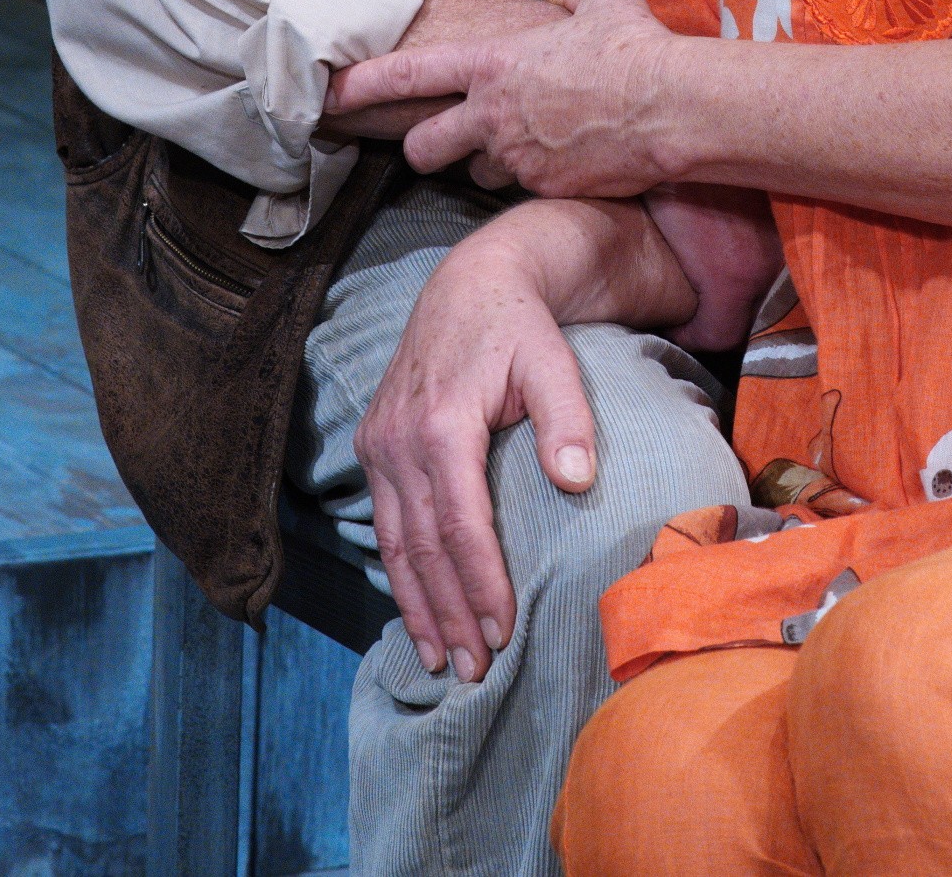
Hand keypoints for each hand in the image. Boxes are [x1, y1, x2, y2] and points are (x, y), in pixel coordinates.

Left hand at [333, 0, 681, 196]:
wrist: (668, 108)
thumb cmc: (633, 47)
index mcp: (492, 65)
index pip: (409, 76)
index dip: (363, 85)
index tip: (332, 94)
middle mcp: (493, 115)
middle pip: (424, 148)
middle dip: (421, 151)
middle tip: (433, 147)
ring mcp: (516, 158)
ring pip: (479, 173)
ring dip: (491, 164)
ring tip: (529, 145)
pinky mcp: (545, 189)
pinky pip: (526, 187)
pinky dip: (538, 177)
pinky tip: (569, 160)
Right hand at [355, 226, 596, 678]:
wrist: (471, 282)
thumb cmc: (520, 327)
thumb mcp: (553, 361)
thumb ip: (567, 420)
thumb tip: (577, 482)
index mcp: (443, 423)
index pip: (460, 524)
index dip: (481, 583)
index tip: (504, 631)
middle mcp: (399, 438)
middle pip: (424, 546)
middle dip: (449, 613)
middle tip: (474, 670)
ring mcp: (380, 443)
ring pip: (396, 542)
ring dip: (418, 605)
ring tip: (441, 659)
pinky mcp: (374, 444)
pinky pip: (385, 522)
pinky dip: (400, 572)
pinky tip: (417, 610)